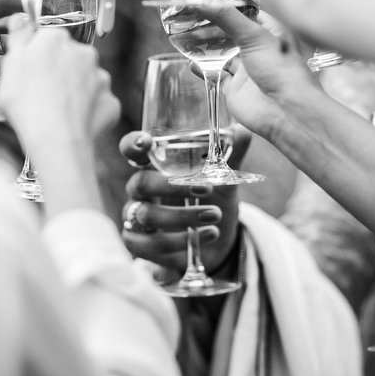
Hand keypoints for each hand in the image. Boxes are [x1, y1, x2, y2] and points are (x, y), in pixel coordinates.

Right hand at [0, 13, 119, 152]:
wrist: (56, 140)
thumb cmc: (27, 104)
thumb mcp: (10, 65)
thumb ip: (18, 36)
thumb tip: (21, 17)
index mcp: (56, 39)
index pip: (47, 39)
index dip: (37, 57)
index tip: (30, 72)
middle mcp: (84, 53)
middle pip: (69, 58)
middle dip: (59, 71)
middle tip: (41, 93)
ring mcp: (101, 77)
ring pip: (85, 80)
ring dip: (74, 91)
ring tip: (57, 111)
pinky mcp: (111, 101)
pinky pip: (98, 103)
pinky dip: (88, 111)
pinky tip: (73, 121)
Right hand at [117, 130, 246, 272]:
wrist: (219, 239)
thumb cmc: (214, 198)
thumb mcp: (224, 176)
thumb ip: (231, 153)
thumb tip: (242, 131)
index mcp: (152, 166)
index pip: (132, 149)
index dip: (133, 144)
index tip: (147, 142)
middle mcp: (138, 190)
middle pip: (140, 183)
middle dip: (172, 187)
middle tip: (207, 189)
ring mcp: (134, 218)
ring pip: (147, 216)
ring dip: (184, 217)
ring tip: (216, 215)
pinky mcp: (138, 245)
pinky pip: (149, 245)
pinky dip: (180, 242)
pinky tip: (208, 235)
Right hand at [195, 0, 325, 138]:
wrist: (286, 112)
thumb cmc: (283, 71)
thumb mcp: (254, 36)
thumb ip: (226, 17)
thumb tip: (202, 0)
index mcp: (270, 32)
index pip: (245, 12)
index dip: (227, 4)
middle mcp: (258, 50)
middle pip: (230, 33)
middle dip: (212, 26)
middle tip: (192, 14)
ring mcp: (246, 70)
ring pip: (222, 54)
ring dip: (206, 47)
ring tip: (187, 35)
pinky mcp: (235, 89)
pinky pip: (216, 76)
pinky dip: (203, 69)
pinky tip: (192, 62)